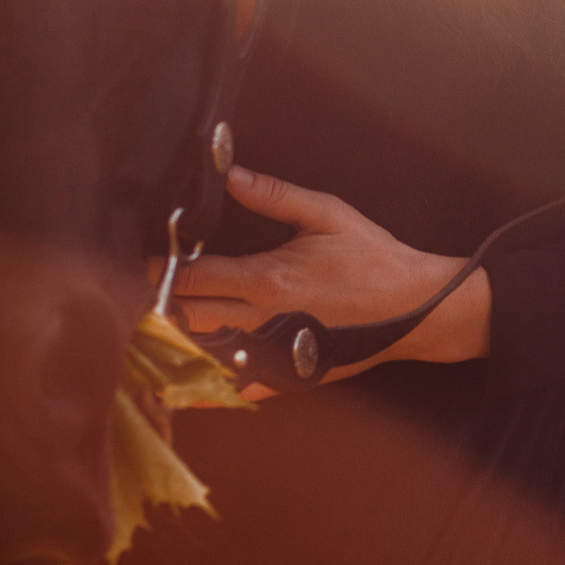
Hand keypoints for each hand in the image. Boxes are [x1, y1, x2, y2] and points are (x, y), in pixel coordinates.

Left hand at [167, 167, 491, 395]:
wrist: (414, 307)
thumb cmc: (373, 258)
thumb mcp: (327, 214)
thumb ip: (275, 196)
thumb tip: (230, 175)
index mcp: (266, 278)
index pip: (192, 278)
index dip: (162, 270)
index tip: (150, 262)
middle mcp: (261, 320)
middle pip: (186, 320)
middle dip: (161, 305)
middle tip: (152, 293)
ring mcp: (273, 353)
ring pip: (204, 356)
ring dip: (180, 341)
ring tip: (165, 326)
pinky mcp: (289, 376)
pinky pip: (238, 389)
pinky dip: (211, 383)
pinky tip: (194, 375)